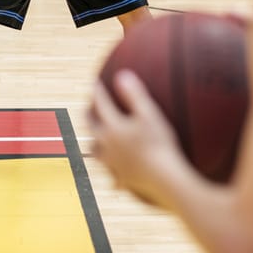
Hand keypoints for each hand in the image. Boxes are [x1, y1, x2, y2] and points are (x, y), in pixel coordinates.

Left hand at [90, 69, 187, 206]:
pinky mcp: (121, 178)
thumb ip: (134, 94)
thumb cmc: (158, 143)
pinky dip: (111, 171)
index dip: (97, 91)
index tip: (95, 82)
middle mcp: (106, 144)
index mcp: (112, 126)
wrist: (163, 178)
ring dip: (94, 142)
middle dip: (89, 114)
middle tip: (90, 106)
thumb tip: (121, 74)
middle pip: (91, 126)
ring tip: (98, 139)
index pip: (100, 103)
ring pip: (95, 150)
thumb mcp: (149, 114)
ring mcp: (112, 162)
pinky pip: (112, 174)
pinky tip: (113, 176)